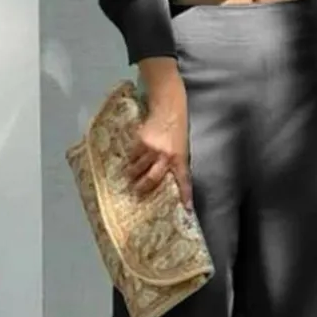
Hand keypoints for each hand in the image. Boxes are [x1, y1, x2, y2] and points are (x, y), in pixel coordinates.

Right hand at [126, 78, 191, 209]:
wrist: (168, 107)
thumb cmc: (177, 129)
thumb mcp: (182, 147)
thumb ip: (176, 162)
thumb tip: (167, 178)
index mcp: (180, 158)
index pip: (184, 180)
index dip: (186, 195)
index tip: (188, 210)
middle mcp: (166, 156)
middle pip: (152, 179)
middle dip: (143, 188)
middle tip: (136, 193)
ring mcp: (152, 149)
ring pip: (138, 168)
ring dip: (132, 174)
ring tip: (129, 177)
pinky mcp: (140, 141)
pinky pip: (132, 156)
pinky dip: (130, 159)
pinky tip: (129, 159)